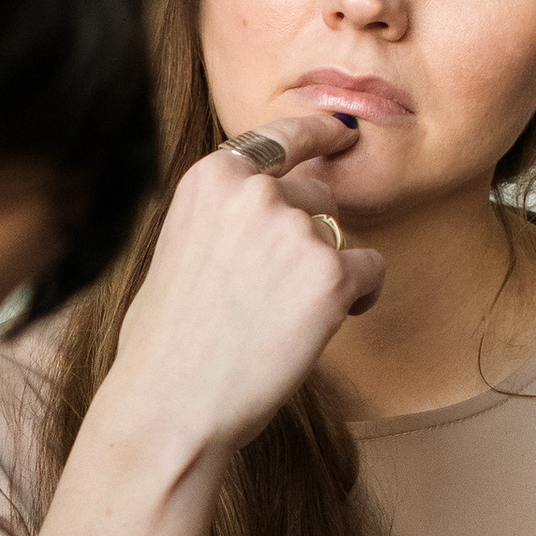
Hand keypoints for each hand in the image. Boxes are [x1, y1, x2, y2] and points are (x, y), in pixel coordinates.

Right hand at [98, 111, 385, 477]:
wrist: (171, 404)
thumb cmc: (165, 341)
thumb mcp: (178, 245)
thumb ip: (224, 213)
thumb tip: (271, 204)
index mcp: (212, 176)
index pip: (282, 135)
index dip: (320, 132)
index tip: (343, 131)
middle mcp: (256, 191)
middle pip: (317, 194)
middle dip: (310, 235)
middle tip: (274, 293)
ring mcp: (296, 230)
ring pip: (340, 235)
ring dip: (327, 270)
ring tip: (282, 318)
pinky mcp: (331, 275)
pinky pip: (370, 270)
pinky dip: (356, 298)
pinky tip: (316, 329)